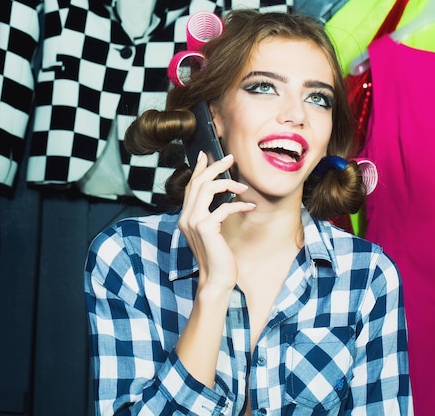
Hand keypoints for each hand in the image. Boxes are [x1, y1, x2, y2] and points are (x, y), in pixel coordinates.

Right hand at [178, 151, 254, 290]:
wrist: (216, 279)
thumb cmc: (217, 256)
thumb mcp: (211, 231)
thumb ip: (209, 214)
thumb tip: (219, 195)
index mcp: (185, 217)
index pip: (190, 186)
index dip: (199, 169)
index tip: (207, 154)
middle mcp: (186, 217)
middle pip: (198, 182)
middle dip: (215, 167)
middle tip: (230, 158)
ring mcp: (194, 222)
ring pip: (207, 189)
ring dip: (228, 183)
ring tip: (243, 187)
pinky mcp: (206, 227)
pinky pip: (223, 207)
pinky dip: (238, 204)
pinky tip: (249, 206)